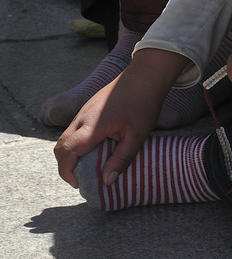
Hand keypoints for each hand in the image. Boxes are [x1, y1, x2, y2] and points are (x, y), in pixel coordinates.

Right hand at [54, 48, 187, 187]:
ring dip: (70, 154)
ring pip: (65, 137)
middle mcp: (83, 117)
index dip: (66, 172)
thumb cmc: (143, 104)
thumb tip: (107, 182)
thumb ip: (121, 159)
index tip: (80, 184)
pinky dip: (75, 143)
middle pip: (60, 146)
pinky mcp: (88, 107)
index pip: (66, 152)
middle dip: (65, 166)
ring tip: (88, 165)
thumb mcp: (137, 135)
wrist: (145, 75)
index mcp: (93, 125)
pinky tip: (93, 148)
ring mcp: (83, 110)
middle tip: (82, 178)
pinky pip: (73, 129)